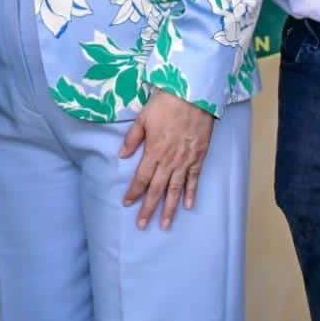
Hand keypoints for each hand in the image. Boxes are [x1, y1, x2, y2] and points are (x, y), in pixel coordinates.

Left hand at [119, 90, 215, 229]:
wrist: (194, 96)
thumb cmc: (166, 104)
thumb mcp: (143, 117)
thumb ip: (132, 138)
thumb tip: (121, 155)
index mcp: (154, 151)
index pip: (141, 178)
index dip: (134, 192)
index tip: (127, 203)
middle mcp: (169, 161)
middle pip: (157, 189)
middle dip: (148, 208)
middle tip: (142, 225)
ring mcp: (185, 161)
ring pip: (175, 190)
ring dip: (169, 208)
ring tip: (164, 224)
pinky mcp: (198, 158)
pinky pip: (194, 180)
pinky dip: (191, 193)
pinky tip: (188, 206)